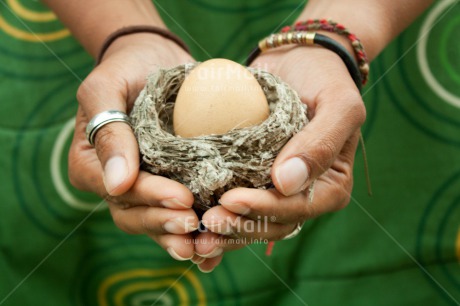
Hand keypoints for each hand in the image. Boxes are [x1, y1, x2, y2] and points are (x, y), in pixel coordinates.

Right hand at [69, 33, 200, 260]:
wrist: (153, 62)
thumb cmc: (126, 69)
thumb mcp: (107, 87)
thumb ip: (108, 130)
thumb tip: (117, 183)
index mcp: (92, 165)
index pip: (119, 191)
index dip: (150, 198)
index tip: (183, 198)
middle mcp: (114, 184)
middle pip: (135, 215)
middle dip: (165, 223)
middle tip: (195, 224)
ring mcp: (141, 189)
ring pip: (155, 223)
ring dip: (178, 236)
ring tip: (204, 243)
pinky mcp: (166, 187)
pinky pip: (174, 215)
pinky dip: (192, 234)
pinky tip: (213, 247)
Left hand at [194, 45, 365, 270]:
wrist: (297, 62)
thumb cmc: (323, 78)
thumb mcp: (338, 103)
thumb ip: (321, 142)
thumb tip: (285, 184)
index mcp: (329, 185)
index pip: (298, 208)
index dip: (265, 209)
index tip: (230, 200)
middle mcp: (303, 195)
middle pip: (273, 224)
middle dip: (240, 227)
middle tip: (206, 223)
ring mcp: (276, 191)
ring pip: (252, 223)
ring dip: (225, 233)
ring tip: (196, 237)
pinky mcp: (253, 181)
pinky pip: (237, 207)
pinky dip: (218, 221)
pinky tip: (194, 232)